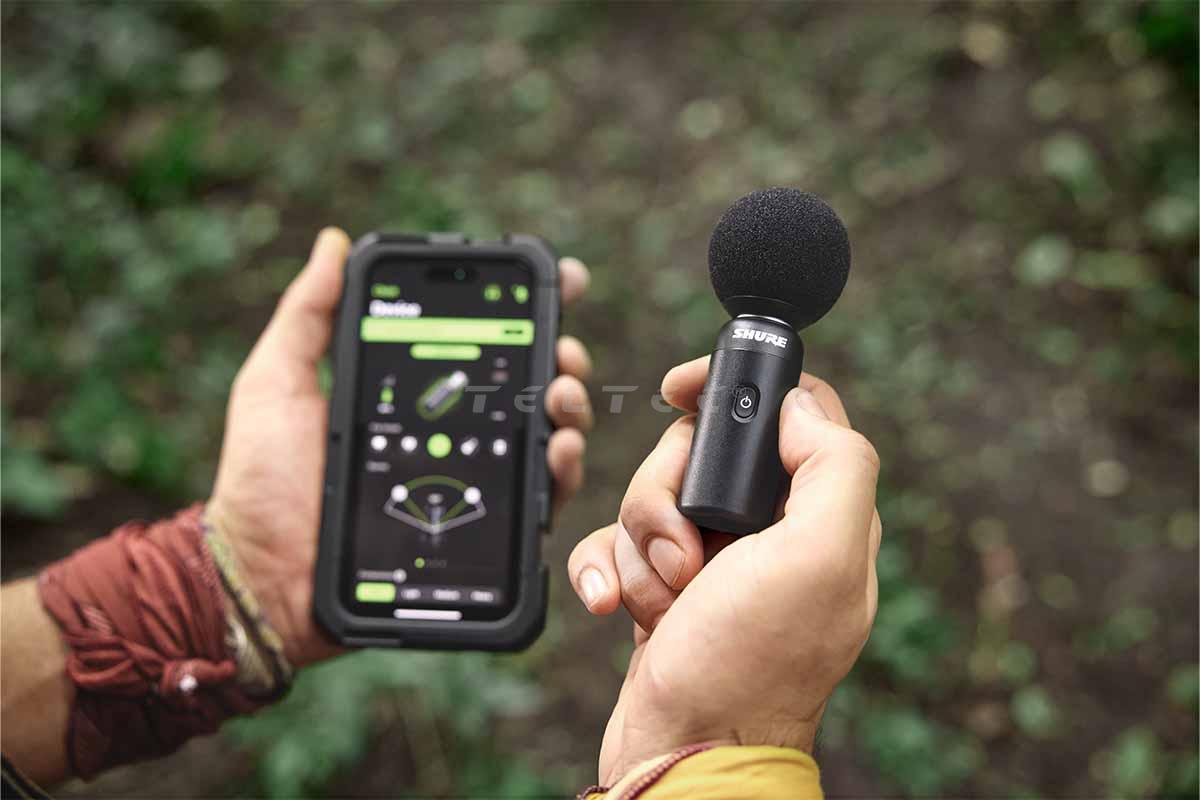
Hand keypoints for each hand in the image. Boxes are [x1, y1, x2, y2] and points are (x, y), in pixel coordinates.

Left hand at [209, 229, 593, 665]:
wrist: (263, 574)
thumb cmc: (263, 477)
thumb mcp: (279, 381)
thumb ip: (310, 314)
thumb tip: (334, 241)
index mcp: (414, 392)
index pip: (483, 342)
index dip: (530, 310)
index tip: (562, 278)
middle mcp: (452, 432)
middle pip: (528, 385)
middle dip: (562, 355)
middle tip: (564, 347)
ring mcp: (471, 482)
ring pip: (545, 436)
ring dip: (568, 406)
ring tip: (561, 393)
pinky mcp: (482, 531)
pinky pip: (539, 500)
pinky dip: (561, 471)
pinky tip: (556, 448)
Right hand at [568, 357, 881, 784]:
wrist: (682, 752)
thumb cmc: (749, 666)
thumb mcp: (817, 557)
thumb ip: (833, 465)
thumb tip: (799, 405)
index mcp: (818, 514)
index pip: (789, 411)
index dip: (734, 389)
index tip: (682, 390)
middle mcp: (769, 532)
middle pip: (698, 450)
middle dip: (667, 495)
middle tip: (686, 554)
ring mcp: (713, 562)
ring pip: (649, 497)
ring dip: (640, 547)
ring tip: (666, 600)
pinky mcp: (663, 588)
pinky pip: (615, 546)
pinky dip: (607, 572)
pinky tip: (614, 608)